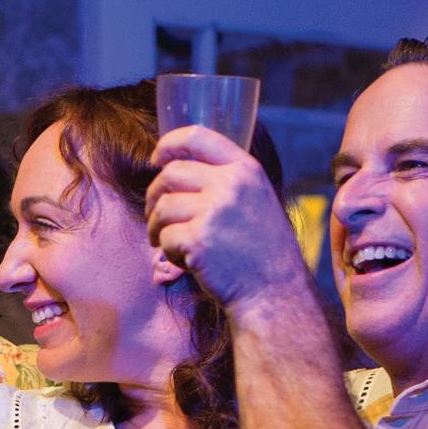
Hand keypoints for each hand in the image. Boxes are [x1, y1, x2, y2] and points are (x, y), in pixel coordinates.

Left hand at [146, 126, 309, 312]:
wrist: (273, 291)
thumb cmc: (261, 251)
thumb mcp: (255, 200)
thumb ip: (225, 181)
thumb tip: (177, 169)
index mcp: (245, 169)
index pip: (197, 136)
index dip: (168, 144)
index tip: (156, 159)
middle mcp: (230, 185)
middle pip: (170, 173)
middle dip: (154, 195)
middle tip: (155, 216)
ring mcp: (213, 212)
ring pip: (162, 207)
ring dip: (155, 226)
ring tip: (164, 242)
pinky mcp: (197, 240)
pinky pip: (164, 237)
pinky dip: (167, 251)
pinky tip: (184, 261)